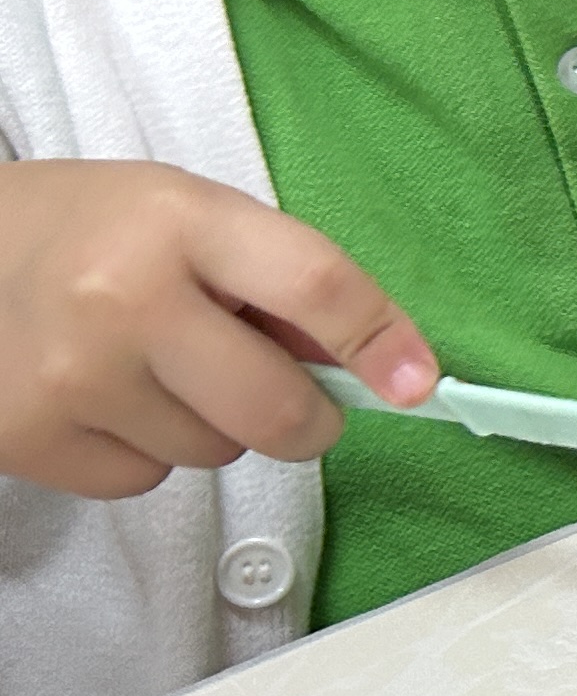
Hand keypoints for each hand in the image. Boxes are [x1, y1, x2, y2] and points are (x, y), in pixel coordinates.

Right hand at [0, 160, 435, 497]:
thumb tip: (379, 365)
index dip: (380, 341)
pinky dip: (145, 450)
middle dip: (307, 418)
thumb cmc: (93, 229)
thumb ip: (283, 280)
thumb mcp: (193, 216)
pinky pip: (145, 479)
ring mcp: (71, 377)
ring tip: (155, 367)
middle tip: (293, 399)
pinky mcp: (27, 437)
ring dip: (212, 424)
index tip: (418, 384)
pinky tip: (107, 397)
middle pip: (275, 406)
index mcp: (179, 222)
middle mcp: (123, 300)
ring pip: (215, 451)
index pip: (315, 286)